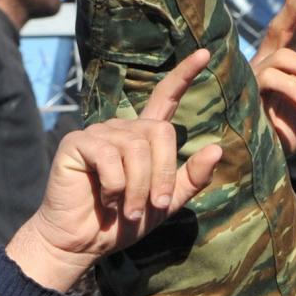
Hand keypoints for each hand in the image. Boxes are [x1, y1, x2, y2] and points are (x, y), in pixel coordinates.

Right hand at [6, 47, 223, 291]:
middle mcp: (122, 129)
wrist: (81, 242)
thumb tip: (217, 148)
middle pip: (160, 133)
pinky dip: (116, 186)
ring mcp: (99, 133)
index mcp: (143, 139)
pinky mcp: (77, 143)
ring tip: (127, 209)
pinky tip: (106, 199)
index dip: (184, 76)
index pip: (165, 98)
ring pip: (137, 149)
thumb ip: (191, 179)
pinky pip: (111, 157)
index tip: (204, 54)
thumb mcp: (165, 205)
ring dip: (138, 188)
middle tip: (154, 206)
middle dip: (162, 174)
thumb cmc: (121, 223)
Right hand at [249, 0, 295, 152]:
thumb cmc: (286, 135)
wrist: (266, 163)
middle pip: (279, 28)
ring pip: (283, 57)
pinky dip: (293, 88)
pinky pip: (272, 81)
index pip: (290, 28)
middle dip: (295, 6)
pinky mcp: (248, 94)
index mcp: (280, 63)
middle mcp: (264, 64)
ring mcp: (254, 77)